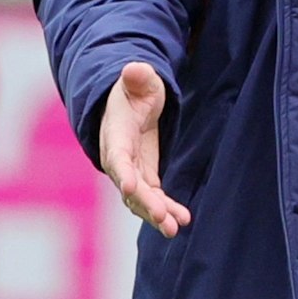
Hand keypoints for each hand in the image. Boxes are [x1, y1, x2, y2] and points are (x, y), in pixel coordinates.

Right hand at [100, 61, 191, 237]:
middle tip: (164, 221)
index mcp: (115, 132)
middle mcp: (118, 157)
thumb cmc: (134, 89)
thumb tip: (134, 69)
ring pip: (140, 197)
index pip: (117, 155)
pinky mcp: (144, 175)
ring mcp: (130, 169)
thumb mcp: (138, 80)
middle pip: (129, 185)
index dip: (122, 171)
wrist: (129, 103)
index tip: (129, 186)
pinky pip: (152, 196)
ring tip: (174, 229)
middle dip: (146, 203)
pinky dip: (165, 208)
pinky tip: (182, 219)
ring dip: (156, 214)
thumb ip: (137, 77)